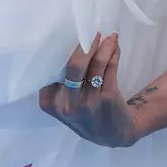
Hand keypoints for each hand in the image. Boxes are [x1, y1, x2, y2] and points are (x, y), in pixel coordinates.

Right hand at [38, 33, 140, 147]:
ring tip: (110, 36)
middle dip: (86, 45)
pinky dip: (113, 53)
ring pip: (96, 64)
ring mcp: (88, 102)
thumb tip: (71, 43)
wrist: (112, 133)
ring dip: (104, 46)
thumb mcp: (65, 103)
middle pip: (74, 65)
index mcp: (50, 102)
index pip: (51, 71)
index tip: (71, 35)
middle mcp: (67, 104)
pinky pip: (109, 68)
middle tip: (93, 32)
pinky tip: (115, 46)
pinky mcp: (107, 98)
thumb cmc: (85, 113)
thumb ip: (62, 82)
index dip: (61, 51)